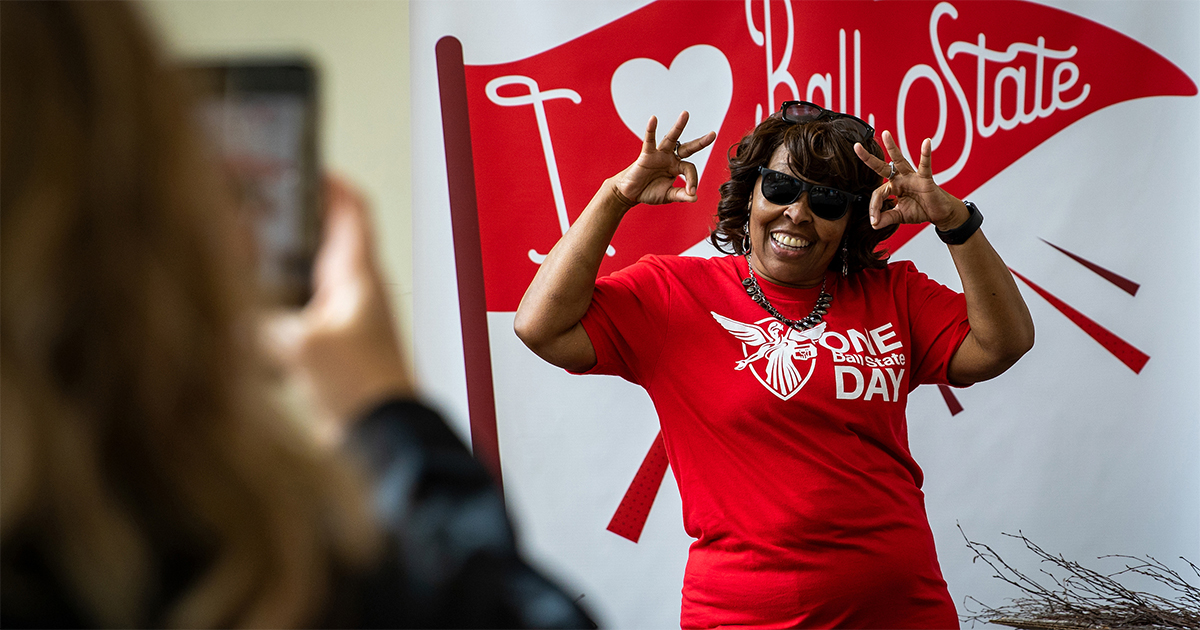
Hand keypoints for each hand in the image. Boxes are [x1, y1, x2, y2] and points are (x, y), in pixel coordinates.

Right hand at [262, 176, 411, 441]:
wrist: (386, 440)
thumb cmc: (366, 389)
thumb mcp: (301, 346)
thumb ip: (260, 322)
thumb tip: (229, 312)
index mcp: (358, 276)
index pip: (351, 208)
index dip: (326, 180)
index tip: (297, 161)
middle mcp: (354, 292)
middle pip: (321, 239)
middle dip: (288, 222)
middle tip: (252, 207)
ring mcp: (343, 321)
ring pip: (305, 278)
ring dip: (276, 267)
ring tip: (238, 256)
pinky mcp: (330, 350)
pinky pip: (295, 317)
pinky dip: (271, 311)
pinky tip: (242, 320)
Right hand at [611, 111, 716, 206]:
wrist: (631, 193)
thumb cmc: (649, 192)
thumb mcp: (668, 195)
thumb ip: (681, 195)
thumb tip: (695, 198)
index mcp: (677, 167)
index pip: (690, 170)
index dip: (692, 181)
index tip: (691, 193)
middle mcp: (670, 158)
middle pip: (688, 148)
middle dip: (700, 142)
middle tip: (713, 134)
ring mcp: (659, 154)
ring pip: (671, 138)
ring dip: (679, 126)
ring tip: (685, 114)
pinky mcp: (647, 154)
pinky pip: (649, 141)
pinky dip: (651, 130)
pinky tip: (653, 119)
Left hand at [854, 130, 968, 230]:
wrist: (939, 213)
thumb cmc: (920, 210)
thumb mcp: (899, 216)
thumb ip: (887, 218)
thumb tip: (874, 225)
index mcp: (893, 187)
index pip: (877, 193)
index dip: (874, 207)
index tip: (874, 221)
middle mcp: (900, 178)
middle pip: (881, 167)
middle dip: (868, 158)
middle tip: (856, 146)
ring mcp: (912, 176)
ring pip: (899, 160)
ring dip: (892, 147)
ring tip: (885, 134)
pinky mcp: (925, 178)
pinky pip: (924, 165)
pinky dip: (926, 155)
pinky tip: (926, 143)